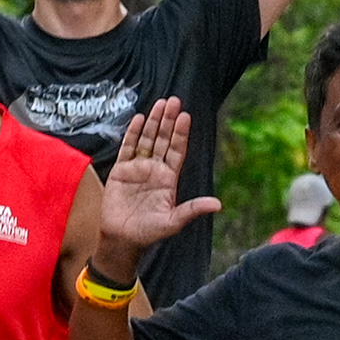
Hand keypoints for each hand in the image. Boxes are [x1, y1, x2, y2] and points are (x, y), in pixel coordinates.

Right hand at [99, 102, 220, 261]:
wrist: (122, 239)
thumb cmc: (149, 232)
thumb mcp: (173, 221)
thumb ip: (192, 209)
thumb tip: (217, 205)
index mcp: (169, 179)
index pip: (177, 151)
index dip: (181, 134)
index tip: (186, 116)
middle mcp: (155, 170)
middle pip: (163, 140)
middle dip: (168, 121)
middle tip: (174, 100)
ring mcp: (138, 168)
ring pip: (147, 140)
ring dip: (153, 122)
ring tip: (159, 103)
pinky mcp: (121, 171)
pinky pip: (127, 148)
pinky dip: (132, 133)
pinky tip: (138, 118)